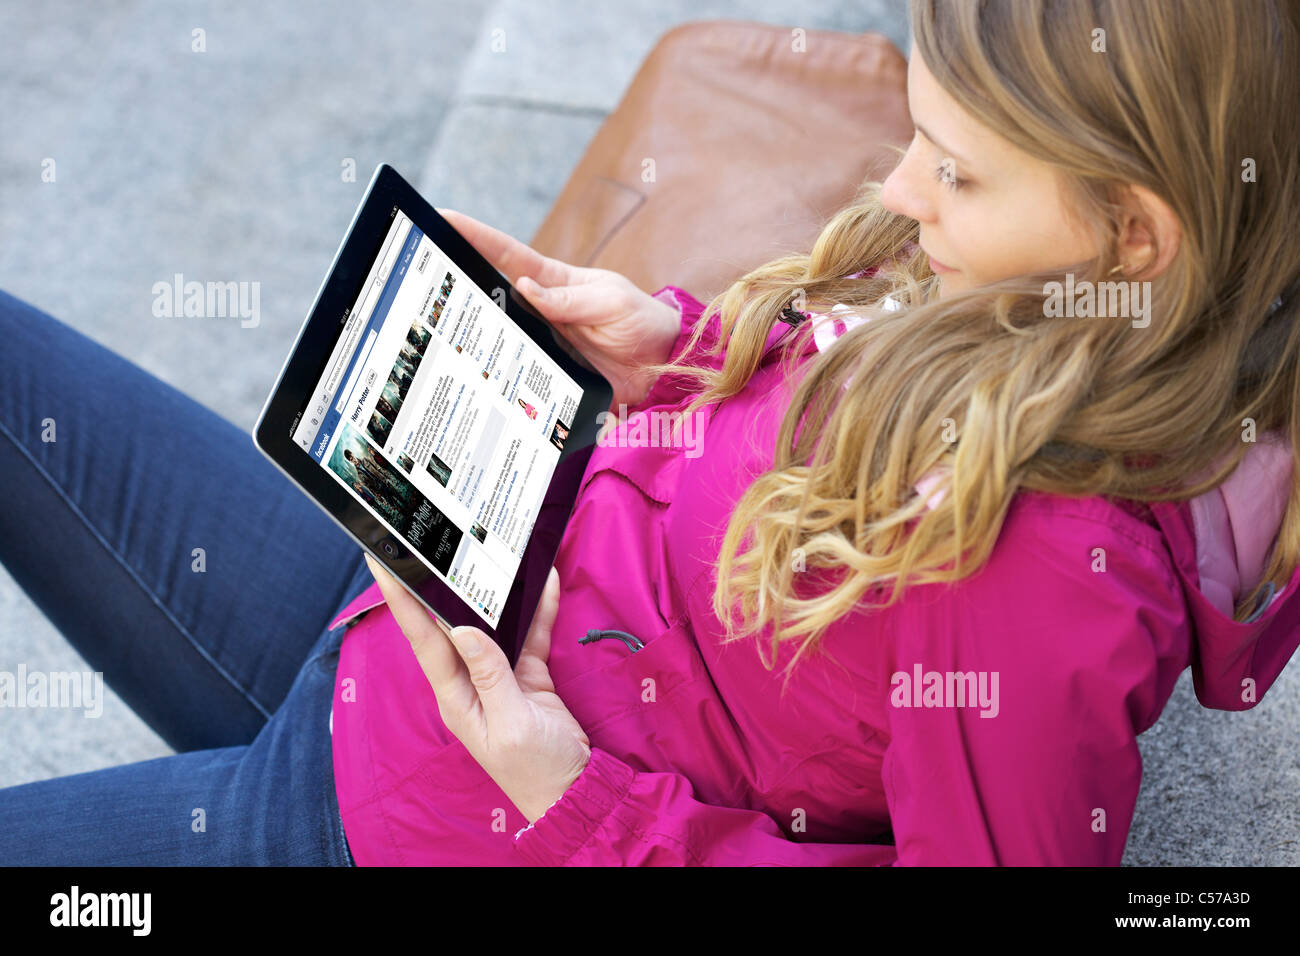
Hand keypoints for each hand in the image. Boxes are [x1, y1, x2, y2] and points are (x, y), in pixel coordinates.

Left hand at [363, 554, 590, 823]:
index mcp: (454, 696)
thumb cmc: (535, 768)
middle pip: (452, 621)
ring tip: (495, 550)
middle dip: (442, 584)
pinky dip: (537, 610)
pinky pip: (528, 633)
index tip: (382, 563)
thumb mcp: (512, 723)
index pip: (422, 638)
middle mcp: (469, 680)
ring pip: (493, 622)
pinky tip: (544, 583)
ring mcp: (497, 675)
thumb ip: (490, 675)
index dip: (401, 599)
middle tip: (432, 543)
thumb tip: (463, 629)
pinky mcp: (527, 674)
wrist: (573, 789)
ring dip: (499, 591)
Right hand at [439, 208, 681, 408]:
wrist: (663, 368)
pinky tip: (474, 377)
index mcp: (554, 283)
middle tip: (420, 270)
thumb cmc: (641, 322)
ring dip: (469, 332)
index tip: (443, 217)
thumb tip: (525, 288)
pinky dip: (496, 375)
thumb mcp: (613, 303)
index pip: (508, 255)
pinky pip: (515, 373)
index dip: (477, 236)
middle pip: (489, 292)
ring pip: (495, 334)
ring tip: (433, 324)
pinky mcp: (546, 373)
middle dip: (455, 280)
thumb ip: (572, 300)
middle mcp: (540, 311)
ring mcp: (541, 342)